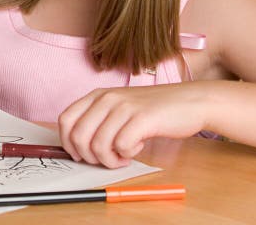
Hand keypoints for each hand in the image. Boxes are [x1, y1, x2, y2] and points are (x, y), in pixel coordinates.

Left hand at [57, 83, 209, 168]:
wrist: (190, 101)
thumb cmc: (153, 110)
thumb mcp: (119, 109)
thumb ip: (98, 121)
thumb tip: (76, 147)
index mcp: (97, 95)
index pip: (65, 120)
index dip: (68, 143)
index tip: (82, 155)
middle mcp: (106, 98)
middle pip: (78, 136)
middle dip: (90, 157)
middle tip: (108, 159)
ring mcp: (124, 107)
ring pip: (98, 145)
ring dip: (111, 159)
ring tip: (125, 155)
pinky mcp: (142, 118)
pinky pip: (122, 147)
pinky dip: (128, 154)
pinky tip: (139, 146)